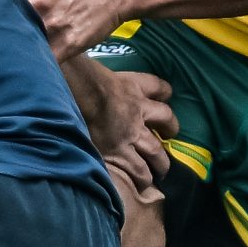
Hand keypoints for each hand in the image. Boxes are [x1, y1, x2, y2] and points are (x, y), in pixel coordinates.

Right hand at [88, 69, 176, 194]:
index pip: (158, 86)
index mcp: (132, 86)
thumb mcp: (95, 70)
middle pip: (166, 118)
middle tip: (169, 135)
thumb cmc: (80, 78)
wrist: (76, 93)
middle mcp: (138, 110)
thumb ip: (98, 74)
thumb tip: (80, 62)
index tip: (165, 96)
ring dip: (160, 162)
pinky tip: (143, 184)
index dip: (164, 92)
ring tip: (161, 171)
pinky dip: (142, 177)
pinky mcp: (120, 152)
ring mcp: (131, 133)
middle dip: (170, 128)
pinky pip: (137, 168)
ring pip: (155, 150)